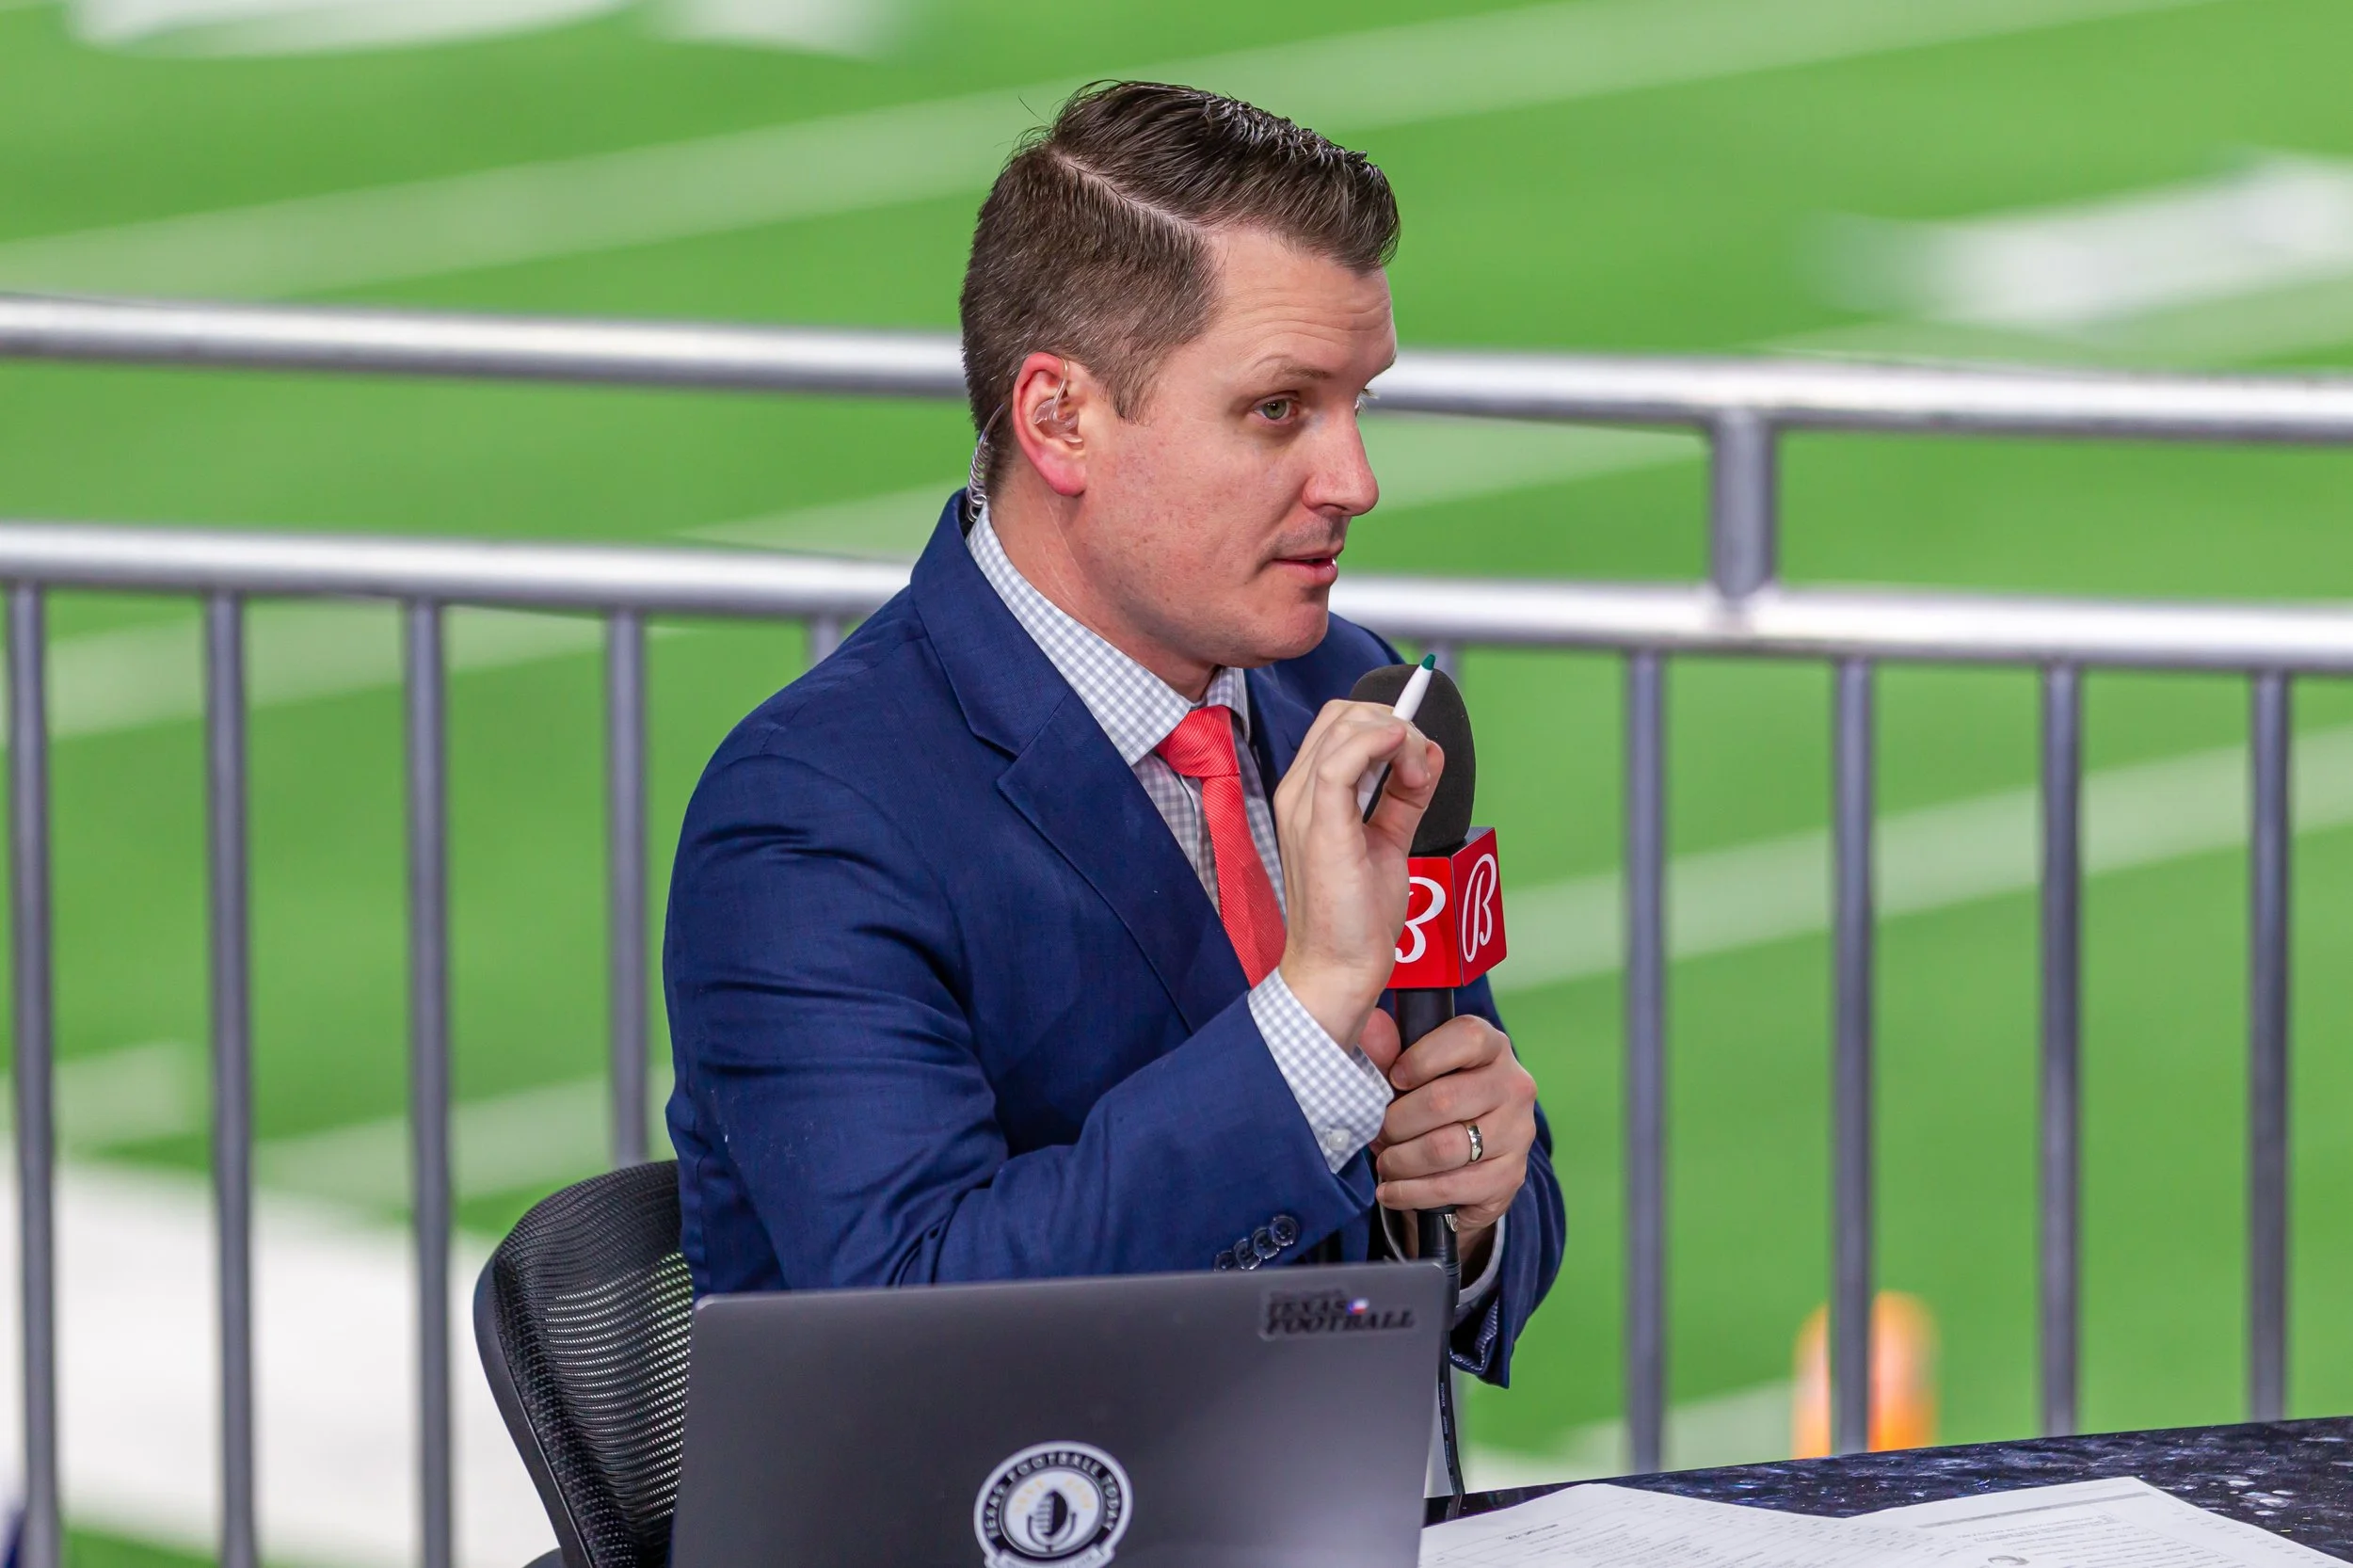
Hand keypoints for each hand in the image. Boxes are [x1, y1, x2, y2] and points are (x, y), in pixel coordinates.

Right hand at [1272, 699, 1442, 1045]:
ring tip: (1419, 777)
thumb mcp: (1389, 842)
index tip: (1420, 754)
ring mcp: (1304, 808)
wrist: (1341, 967)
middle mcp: (1298, 794)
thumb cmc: (1357, 916)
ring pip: (1344, 728)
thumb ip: (1405, 797)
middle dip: (1395, 723)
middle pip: (1342, 715)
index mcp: (1309, 796)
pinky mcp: (1320, 827)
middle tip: (1422, 767)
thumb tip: (1428, 756)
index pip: (1340, 725)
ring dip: (1399, 737)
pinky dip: (1379, 743)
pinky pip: (1340, 761)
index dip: (1386, 722)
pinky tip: (1407, 756)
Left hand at [1369, 1014, 1535, 1246]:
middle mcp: (1514, 1085)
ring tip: (1384, 1161)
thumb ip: (1388, 1048)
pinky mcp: (1511, 1176)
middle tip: (1377, 1131)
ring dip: (1400, 1160)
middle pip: (1443, 1100)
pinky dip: (1410, 1192)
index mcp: (1492, 1047)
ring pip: (1443, 1148)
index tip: (1394, 1079)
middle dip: (1396, 1121)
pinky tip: (1391, 1191)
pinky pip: (1451, 1187)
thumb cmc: (1431, 1100)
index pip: (1467, 1038)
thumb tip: (1369, 1030)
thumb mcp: (1409, 1069)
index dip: (1421, 1058)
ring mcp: (1518, 1132)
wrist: (1467, 1161)